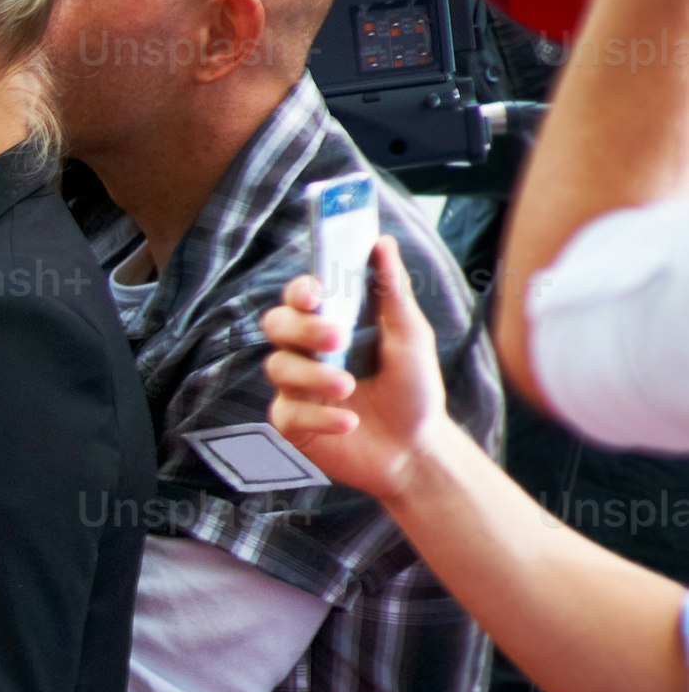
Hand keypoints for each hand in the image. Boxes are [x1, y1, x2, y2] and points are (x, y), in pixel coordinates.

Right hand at [263, 238, 451, 500]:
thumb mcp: (410, 336)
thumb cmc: (414, 391)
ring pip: (278, 368)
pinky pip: (289, 412)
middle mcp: (308, 352)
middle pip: (276, 325)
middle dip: (302, 328)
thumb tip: (382, 242)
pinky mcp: (292, 424)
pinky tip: (350, 422)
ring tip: (350, 387)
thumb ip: (392, 291)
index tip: (316, 291)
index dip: (300, 290)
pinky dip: (321, 416)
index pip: (301, 296)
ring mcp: (296, 388)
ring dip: (314, 375)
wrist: (416, 449)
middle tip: (336, 337)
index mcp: (332, 324)